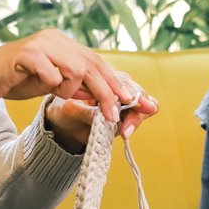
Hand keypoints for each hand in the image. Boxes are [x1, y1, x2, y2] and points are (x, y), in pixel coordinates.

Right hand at [0, 30, 129, 123]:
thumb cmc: (16, 80)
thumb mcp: (51, 84)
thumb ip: (74, 85)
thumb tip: (102, 96)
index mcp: (62, 42)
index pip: (96, 61)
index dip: (113, 81)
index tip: (128, 100)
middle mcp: (55, 38)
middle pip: (92, 65)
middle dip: (106, 91)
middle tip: (112, 113)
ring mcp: (41, 43)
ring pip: (76, 69)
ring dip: (71, 90)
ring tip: (57, 94)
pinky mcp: (27, 53)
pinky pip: (53, 74)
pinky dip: (51, 86)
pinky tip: (39, 86)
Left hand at [43, 70, 160, 152]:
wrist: (63, 124)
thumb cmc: (64, 111)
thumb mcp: (71, 111)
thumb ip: (89, 113)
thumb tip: (109, 116)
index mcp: (101, 75)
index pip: (121, 82)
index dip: (124, 95)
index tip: (125, 107)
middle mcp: (116, 84)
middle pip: (138, 91)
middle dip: (137, 107)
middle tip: (127, 125)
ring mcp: (124, 99)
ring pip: (145, 102)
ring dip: (137, 117)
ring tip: (125, 131)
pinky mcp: (127, 112)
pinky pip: (141, 113)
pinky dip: (135, 122)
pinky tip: (125, 132)